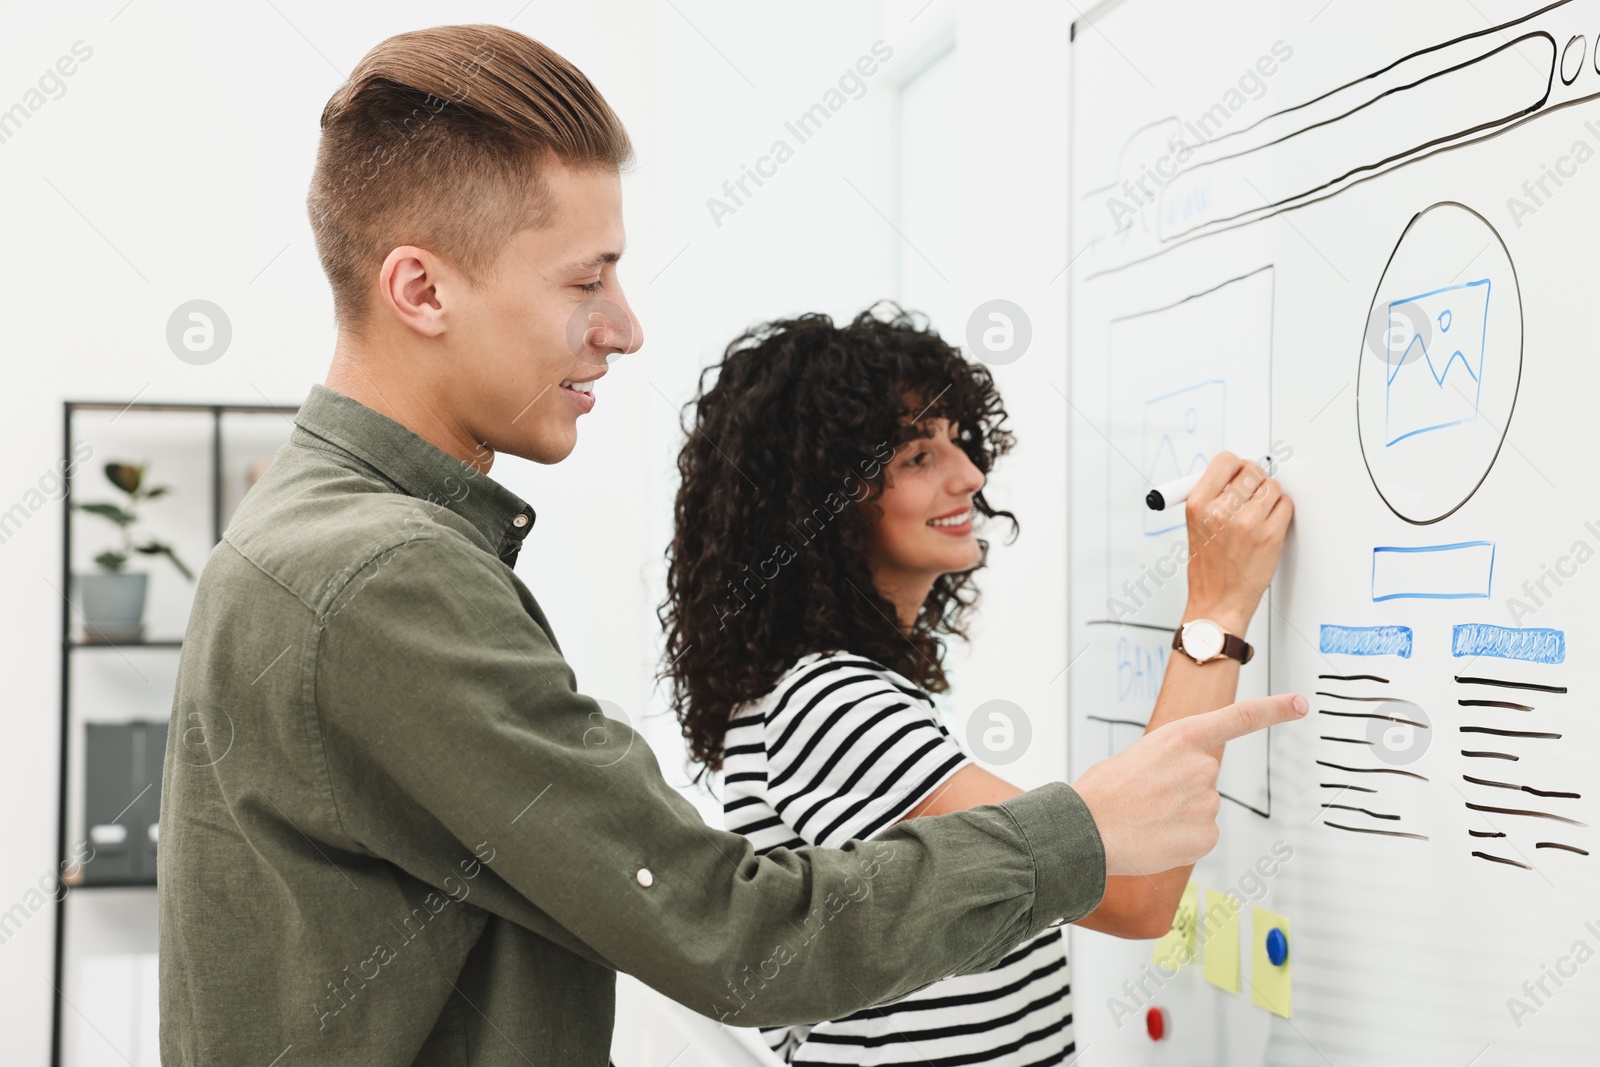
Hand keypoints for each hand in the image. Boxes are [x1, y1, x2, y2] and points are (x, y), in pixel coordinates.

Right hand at [1072, 693, 1307, 875]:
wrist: (1085, 831)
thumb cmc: (1099, 794)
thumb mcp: (1134, 759)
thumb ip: (1167, 763)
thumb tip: (1175, 786)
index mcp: (1181, 737)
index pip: (1239, 718)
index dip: (1274, 710)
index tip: (1300, 705)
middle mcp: (1202, 766)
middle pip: (1204, 778)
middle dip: (1180, 789)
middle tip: (1144, 798)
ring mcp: (1208, 803)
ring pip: (1200, 809)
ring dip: (1177, 815)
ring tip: (1143, 819)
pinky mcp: (1207, 837)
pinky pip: (1200, 836)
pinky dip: (1180, 840)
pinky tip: (1154, 838)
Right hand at [1183, 451, 1292, 633]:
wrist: (1218, 602)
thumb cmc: (1208, 568)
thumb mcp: (1195, 526)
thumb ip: (1213, 496)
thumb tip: (1238, 473)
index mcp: (1198, 505)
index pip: (1225, 461)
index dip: (1236, 466)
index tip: (1238, 475)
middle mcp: (1221, 511)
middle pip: (1252, 471)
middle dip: (1255, 480)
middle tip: (1252, 495)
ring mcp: (1248, 523)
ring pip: (1272, 487)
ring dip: (1269, 496)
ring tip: (1258, 514)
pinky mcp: (1270, 535)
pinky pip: (1285, 505)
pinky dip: (1281, 511)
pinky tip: (1268, 524)